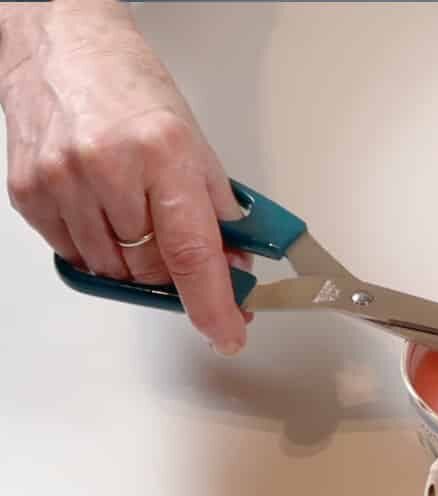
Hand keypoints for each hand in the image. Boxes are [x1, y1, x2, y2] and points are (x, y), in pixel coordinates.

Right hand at [0, 3, 248, 353]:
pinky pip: (75, 254)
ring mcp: (62, 182)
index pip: (192, 252)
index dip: (212, 303)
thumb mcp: (194, 141)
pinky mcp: (29, 193)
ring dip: (137, 263)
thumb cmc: (129, 85)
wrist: (61, 45)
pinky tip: (105, 212)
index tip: (227, 332)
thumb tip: (233, 266)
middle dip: (179, 275)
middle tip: (192, 259)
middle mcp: (108, 168)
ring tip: (140, 216)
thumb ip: (217, 210)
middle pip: (152, 268)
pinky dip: (99, 248)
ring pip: (113, 270)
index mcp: (162, 152)